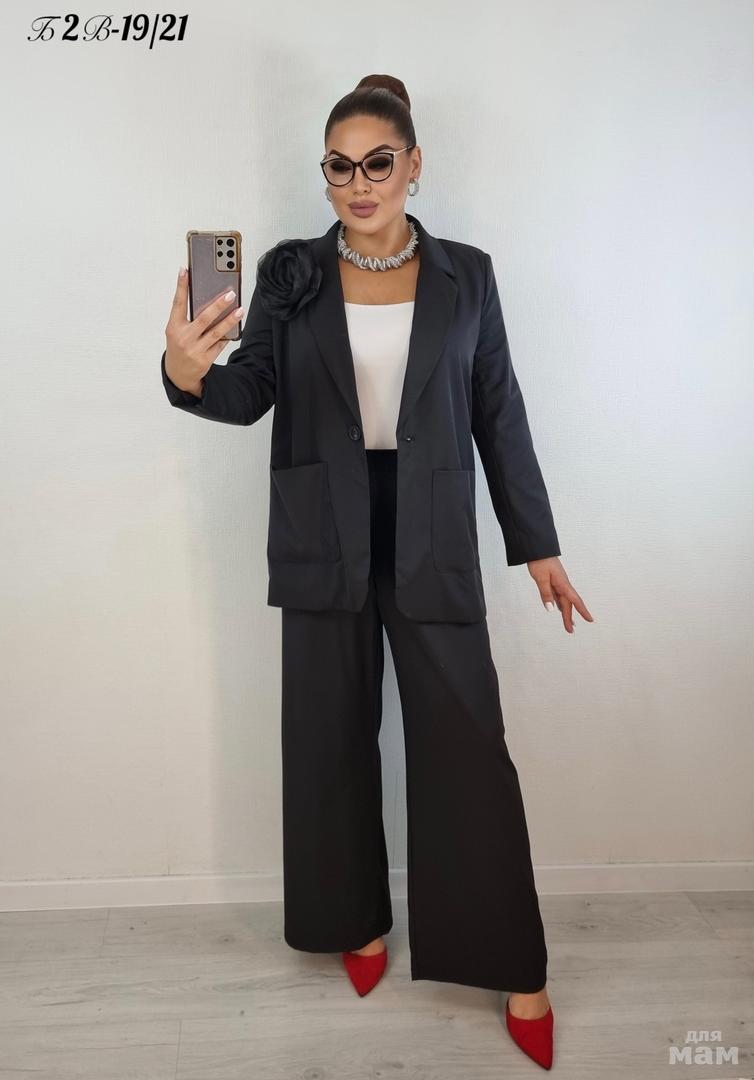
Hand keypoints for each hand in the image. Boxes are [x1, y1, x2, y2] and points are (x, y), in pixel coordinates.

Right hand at [163, 267, 244, 393]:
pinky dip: (227, 335)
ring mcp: (194, 350)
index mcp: (173, 327)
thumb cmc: (179, 345)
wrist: (178, 374)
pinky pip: (220, 344)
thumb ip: (187, 316)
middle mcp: (183, 338)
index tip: (185, 270)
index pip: (178, 303)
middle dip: (218, 305)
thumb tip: (206, 297)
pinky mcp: (205, 360)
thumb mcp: (177, 330)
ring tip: (240, 310)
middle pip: (204, 318)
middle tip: (231, 294)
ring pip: (216, 332)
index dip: (181, 286)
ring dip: (230, 320)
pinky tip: (235, 327)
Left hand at [526, 556, 592, 634]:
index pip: (575, 600)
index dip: (583, 611)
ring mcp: (557, 583)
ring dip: (565, 613)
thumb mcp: (541, 578)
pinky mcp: (551, 581)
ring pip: (563, 601)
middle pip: (568, 604)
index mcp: (562, 584)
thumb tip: (551, 610)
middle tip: (570, 631)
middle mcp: (562, 584)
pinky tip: (559, 610)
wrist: (536, 548)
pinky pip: (557, 596)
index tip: (590, 620)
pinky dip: (559, 604)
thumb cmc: (540, 561)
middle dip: (569, 617)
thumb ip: (545, 593)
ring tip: (569, 625)